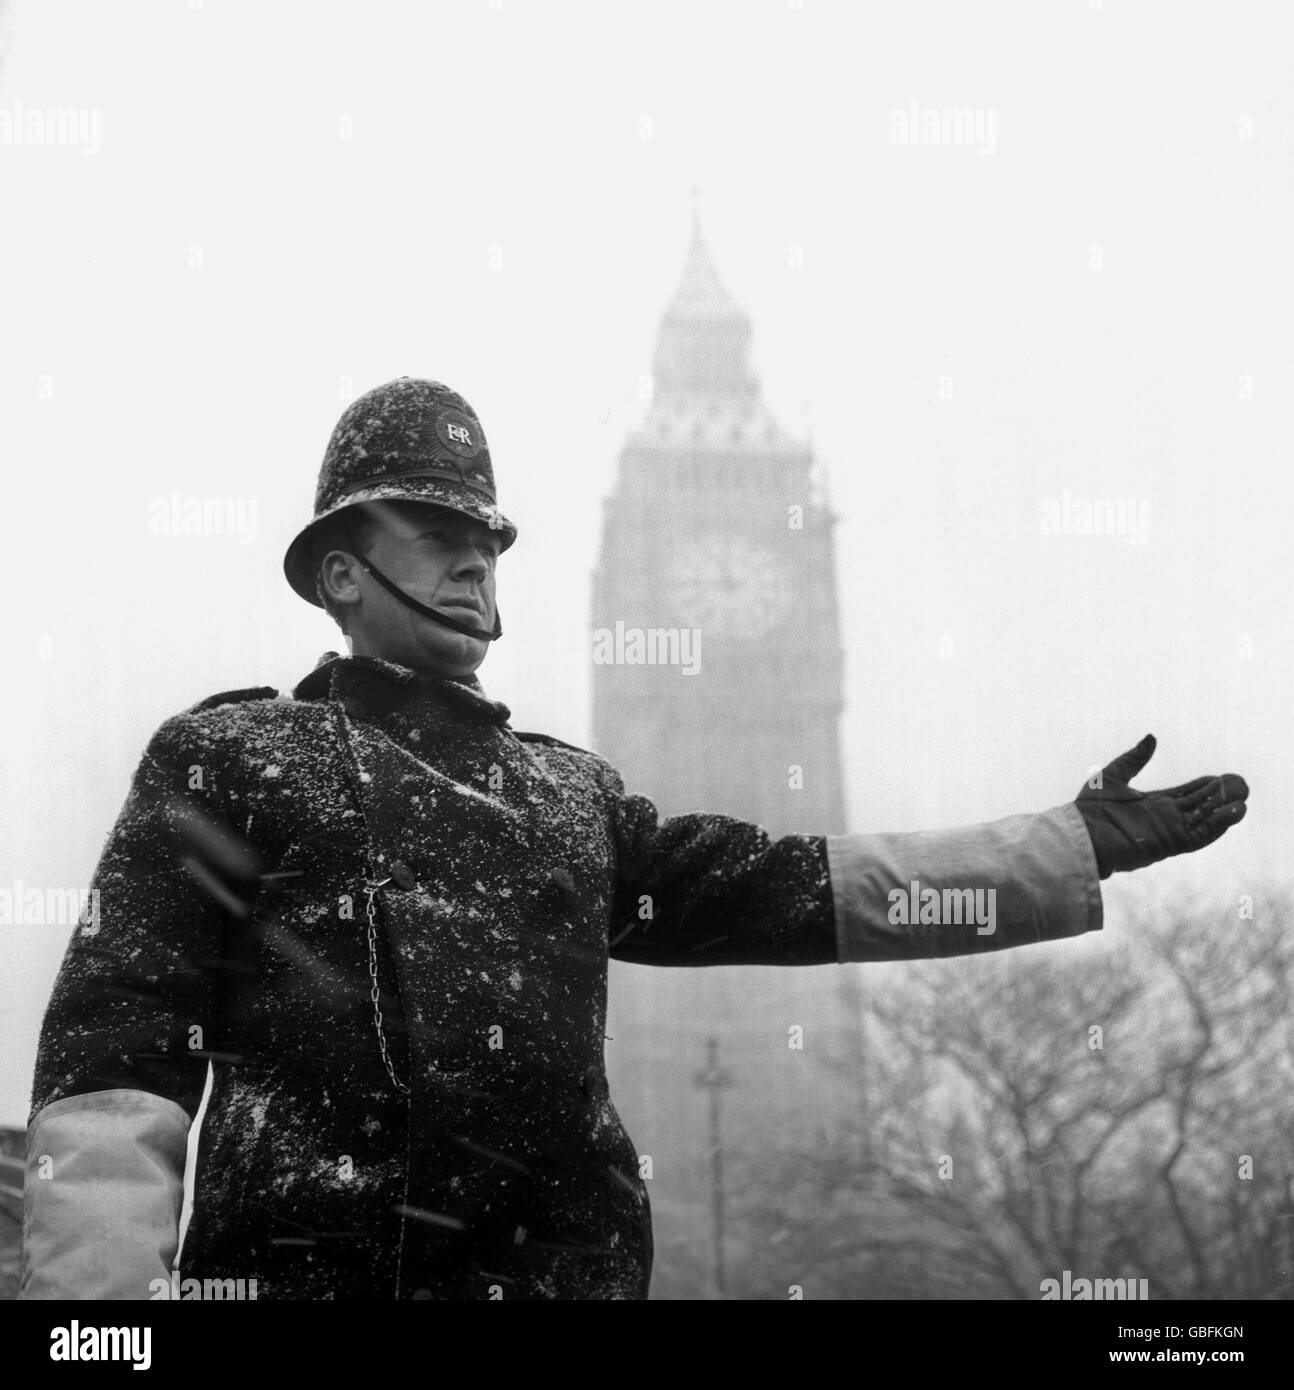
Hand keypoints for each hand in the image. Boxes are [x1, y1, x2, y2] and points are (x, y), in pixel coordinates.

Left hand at [1075, 734, 1248, 878]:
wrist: (1079, 836)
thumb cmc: (1088, 810)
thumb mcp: (1112, 777)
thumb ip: (1134, 759)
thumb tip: (1152, 737)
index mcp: (1150, 804)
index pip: (1184, 795)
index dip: (1203, 787)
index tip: (1220, 777)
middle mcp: (1162, 819)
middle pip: (1198, 806)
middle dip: (1219, 796)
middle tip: (1240, 784)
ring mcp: (1167, 832)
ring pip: (1203, 820)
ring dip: (1223, 810)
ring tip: (1242, 797)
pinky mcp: (1169, 844)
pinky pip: (1199, 835)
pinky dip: (1217, 825)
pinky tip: (1234, 812)